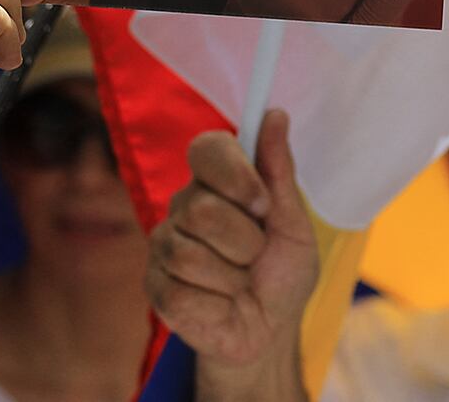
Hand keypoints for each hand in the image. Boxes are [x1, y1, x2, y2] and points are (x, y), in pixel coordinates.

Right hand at [146, 113, 317, 396]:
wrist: (268, 334)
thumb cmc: (281, 276)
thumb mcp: (293, 225)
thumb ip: (279, 172)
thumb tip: (275, 114)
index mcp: (217, 183)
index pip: (207, 148)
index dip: (233, 173)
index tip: (261, 203)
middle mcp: (185, 207)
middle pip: (202, 208)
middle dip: (244, 242)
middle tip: (255, 257)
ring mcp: (164, 246)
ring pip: (190, 252)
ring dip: (232, 277)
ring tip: (239, 284)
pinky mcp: (155, 286)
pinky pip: (182, 288)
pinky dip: (215, 303)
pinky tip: (220, 304)